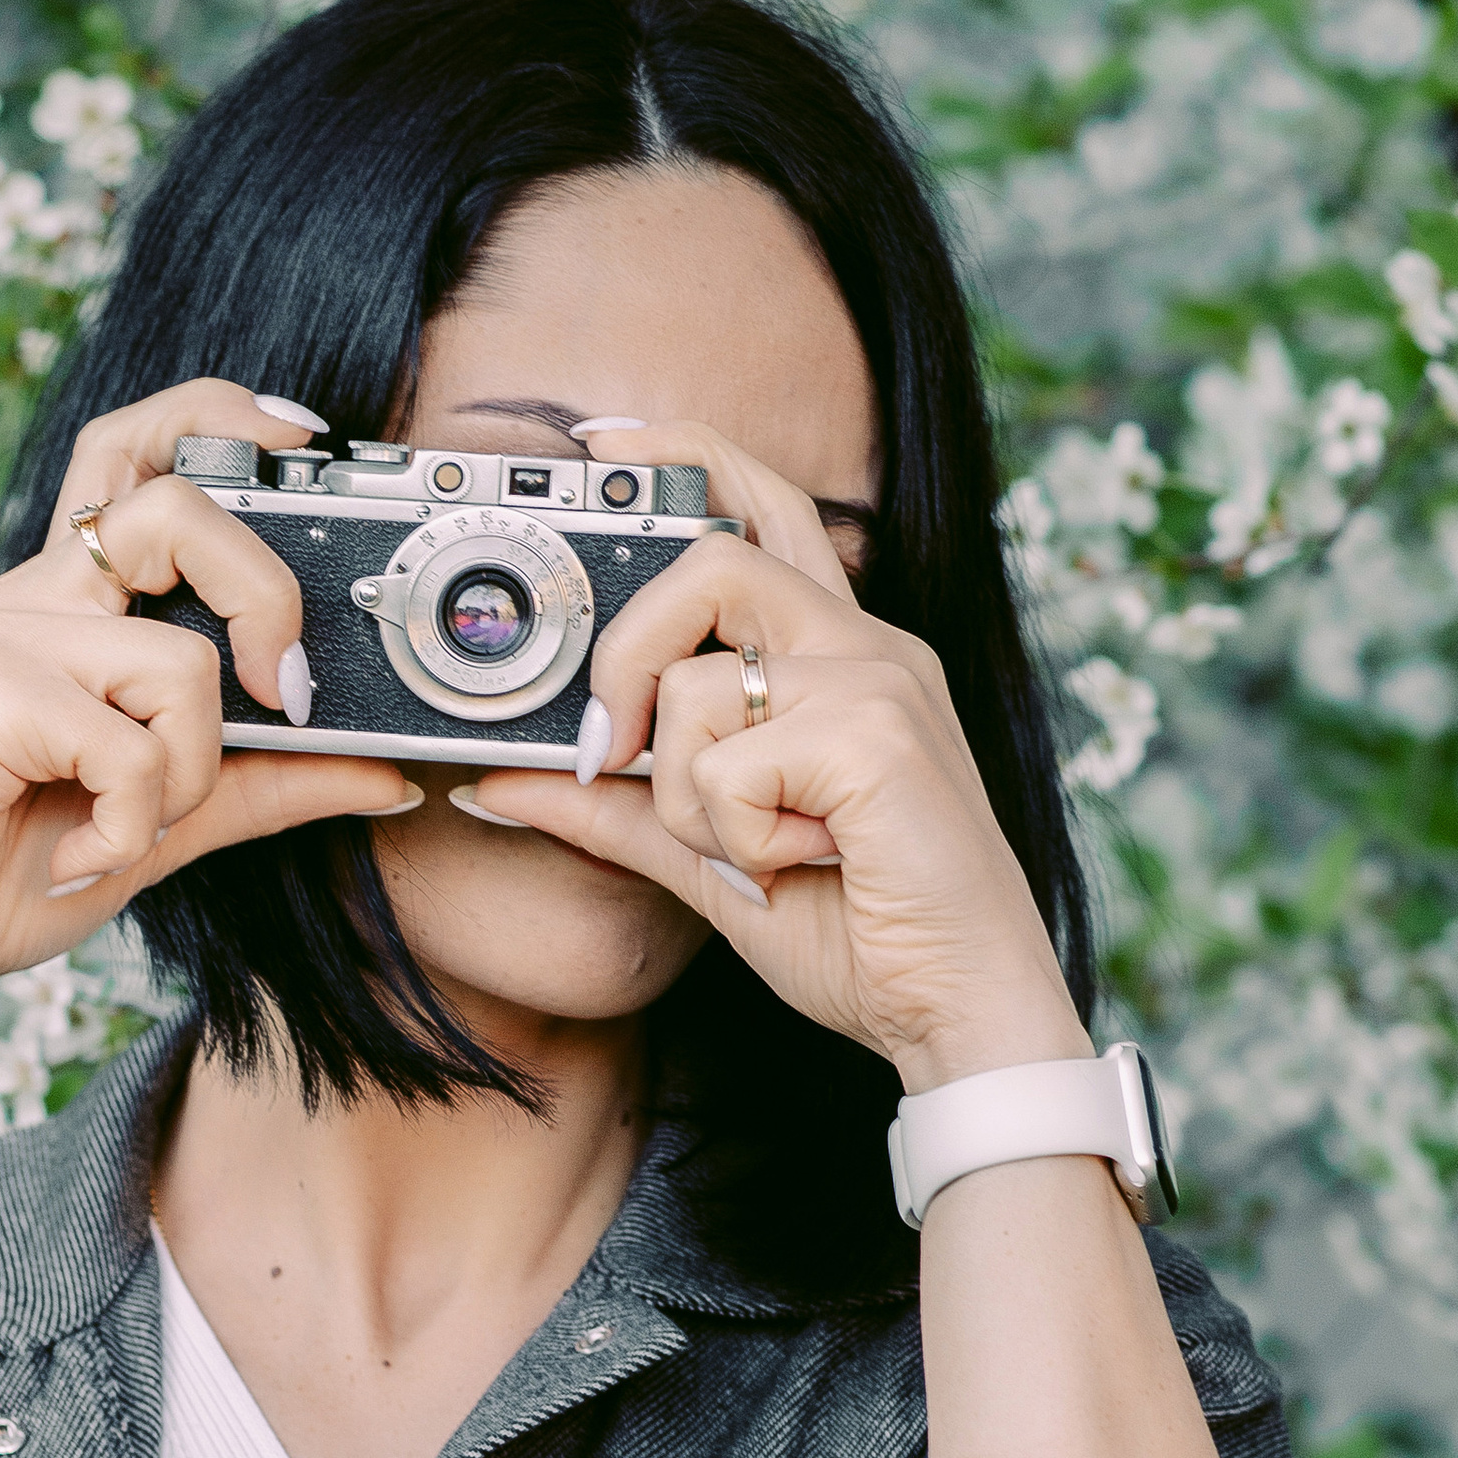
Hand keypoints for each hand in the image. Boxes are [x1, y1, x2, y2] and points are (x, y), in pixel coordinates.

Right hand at [0, 379, 414, 1021]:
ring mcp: (8, 636)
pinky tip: (80, 857)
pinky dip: (131, 824)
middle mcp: (37, 596)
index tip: (304, 435)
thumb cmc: (7, 870)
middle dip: (263, 594)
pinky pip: (132, 746)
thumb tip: (389, 776)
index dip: (218, 418)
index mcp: (72, 604)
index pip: (134, 453)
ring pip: (181, 661)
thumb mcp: (167, 821)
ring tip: (126, 828)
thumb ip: (268, 786)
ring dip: (185, 775)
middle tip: (276, 689)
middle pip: (178, 506)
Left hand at [459, 418, 1088, 1089]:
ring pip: (699, 685)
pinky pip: (727, 764)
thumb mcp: (706, 859)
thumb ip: (610, 808)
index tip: (600, 444)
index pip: (761, 506)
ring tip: (752, 851)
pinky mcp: (878, 736)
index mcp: (839, 654)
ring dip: (687, 794)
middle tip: (612, 747)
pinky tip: (796, 867)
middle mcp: (866, 648)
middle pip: (711, 557)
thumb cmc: (861, 933)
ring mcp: (880, 683)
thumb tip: (494, 781)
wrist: (963, 1013)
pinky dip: (732, 836)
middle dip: (627, 655)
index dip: (682, 454)